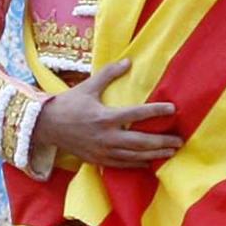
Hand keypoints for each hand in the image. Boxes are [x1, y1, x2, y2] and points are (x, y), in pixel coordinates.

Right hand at [33, 60, 182, 168]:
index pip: (137, 114)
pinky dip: (138, 164)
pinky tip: (150, 162)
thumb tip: (128, 61)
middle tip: (179, 141)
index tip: (173, 109)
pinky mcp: (98, 160)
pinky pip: (123, 165)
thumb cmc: (68, 104)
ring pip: (135, 157)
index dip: (156, 111)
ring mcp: (103, 152)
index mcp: (105, 117)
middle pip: (141, 142)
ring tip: (171, 152)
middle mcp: (106, 137)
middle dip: (162, 142)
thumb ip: (109, 74)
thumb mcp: (88, 87)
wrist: (46, 127)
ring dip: (155, 155)